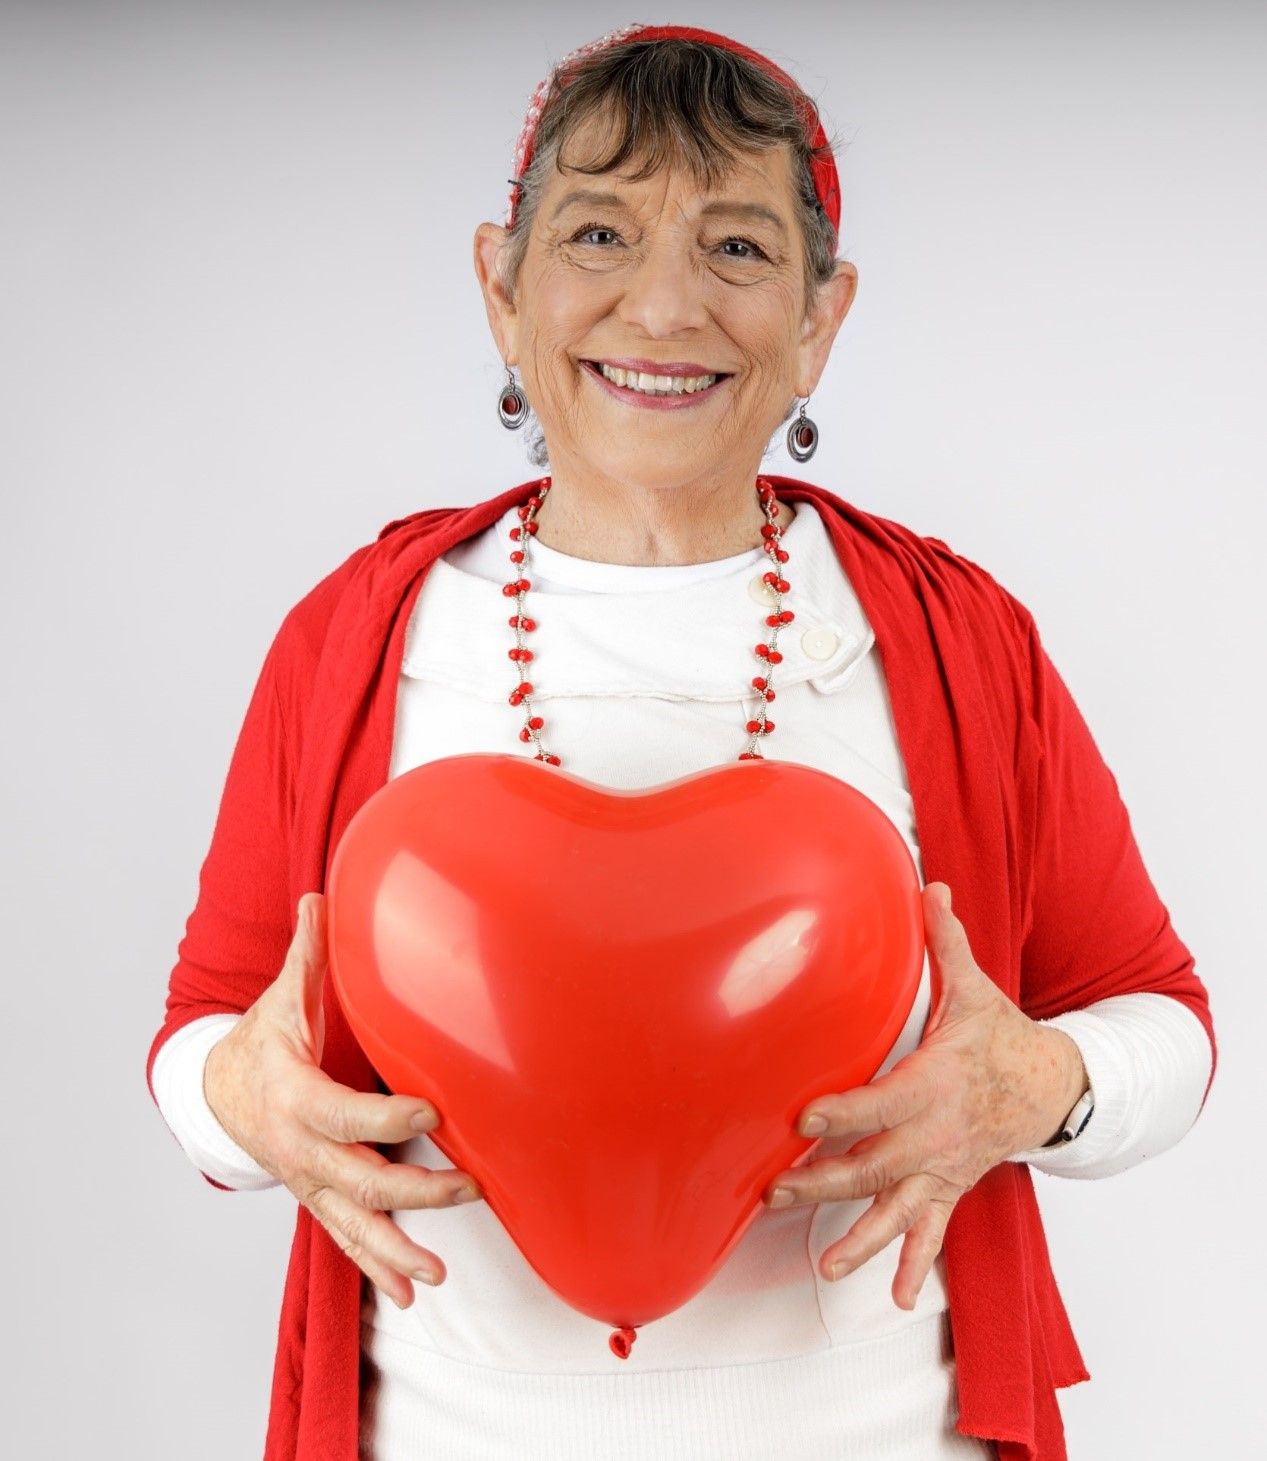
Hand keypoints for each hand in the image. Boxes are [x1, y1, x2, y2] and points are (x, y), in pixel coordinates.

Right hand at [203, 891, 483, 1309]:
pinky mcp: (315, 1197)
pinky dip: (375, 1267)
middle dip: (414, 1189)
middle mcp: (300, 1148)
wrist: (213, 1094)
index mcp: (295, 1094)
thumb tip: (321, 896)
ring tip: (436, 1273)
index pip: (344, 1113)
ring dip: (395, 1249)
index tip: (434, 1112)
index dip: (388, 1117)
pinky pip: (344, 1238)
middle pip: (358, 1178)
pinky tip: (408, 1292)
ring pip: (352, 1222)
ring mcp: (307, 1180)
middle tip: (467, 1188)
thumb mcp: (279, 999)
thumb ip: (306, 955)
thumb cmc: (259, 1041)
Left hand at [762, 881, 1087, 1309]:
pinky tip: (896, 1297)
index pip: (882, 1100)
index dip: (844, 1111)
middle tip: (776, 1190)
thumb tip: (927, 884)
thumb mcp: (975, 987)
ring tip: (829, 1263)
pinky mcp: (952, 1187)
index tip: (804, 1118)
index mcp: (938, 1081)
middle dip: (825, 1179)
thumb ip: (944, 940)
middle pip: (877, 1162)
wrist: (1056, 1088)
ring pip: (899, 1207)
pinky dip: (916, 1264)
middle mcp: (939, 1133)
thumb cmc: (1002, 1036)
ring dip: (861, 1236)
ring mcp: (946, 1167)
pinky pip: (934, 1232)